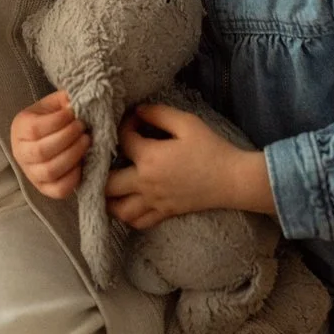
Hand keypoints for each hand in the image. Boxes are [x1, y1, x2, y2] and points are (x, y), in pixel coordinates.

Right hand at [10, 90, 90, 198]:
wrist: (47, 138)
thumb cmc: (51, 119)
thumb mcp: (54, 105)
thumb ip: (64, 100)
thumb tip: (78, 100)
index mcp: (19, 128)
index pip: (35, 128)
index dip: (58, 121)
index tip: (74, 113)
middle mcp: (20, 153)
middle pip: (42, 151)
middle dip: (68, 138)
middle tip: (83, 128)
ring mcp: (31, 174)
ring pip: (50, 171)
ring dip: (73, 155)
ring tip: (86, 141)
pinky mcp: (45, 189)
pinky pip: (59, 189)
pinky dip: (73, 177)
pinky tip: (82, 162)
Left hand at [104, 103, 273, 229]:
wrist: (232, 179)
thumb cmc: (211, 148)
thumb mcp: (186, 122)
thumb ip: (158, 113)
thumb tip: (137, 111)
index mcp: (149, 158)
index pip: (123, 140)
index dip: (125, 125)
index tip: (135, 120)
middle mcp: (146, 183)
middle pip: (106, 184)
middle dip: (101, 169)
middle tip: (109, 156)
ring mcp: (154, 202)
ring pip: (117, 209)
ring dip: (108, 197)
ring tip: (111, 182)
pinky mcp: (164, 213)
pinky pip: (137, 222)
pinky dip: (127, 214)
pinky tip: (128, 201)